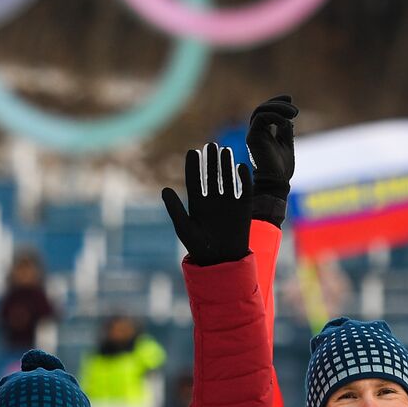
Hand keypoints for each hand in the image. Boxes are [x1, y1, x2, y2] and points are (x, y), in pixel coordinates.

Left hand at [161, 143, 252, 266]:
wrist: (223, 261)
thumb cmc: (199, 247)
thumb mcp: (184, 227)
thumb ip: (175, 208)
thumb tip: (164, 189)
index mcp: (197, 204)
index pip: (195, 181)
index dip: (193, 167)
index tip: (193, 152)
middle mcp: (212, 201)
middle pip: (211, 176)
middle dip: (211, 161)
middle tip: (211, 145)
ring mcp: (228, 203)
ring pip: (227, 179)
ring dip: (226, 165)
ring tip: (224, 150)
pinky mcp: (243, 208)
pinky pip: (243, 189)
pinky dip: (242, 178)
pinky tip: (240, 166)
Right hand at [246, 94, 296, 198]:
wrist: (276, 182)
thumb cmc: (282, 167)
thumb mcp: (287, 143)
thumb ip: (286, 130)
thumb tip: (289, 117)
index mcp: (264, 133)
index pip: (266, 111)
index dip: (277, 102)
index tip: (290, 98)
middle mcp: (256, 132)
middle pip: (262, 108)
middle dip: (279, 103)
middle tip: (295, 110)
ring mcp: (253, 134)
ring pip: (260, 110)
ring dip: (278, 108)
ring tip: (293, 114)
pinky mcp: (252, 137)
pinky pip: (260, 118)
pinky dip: (274, 116)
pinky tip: (285, 123)